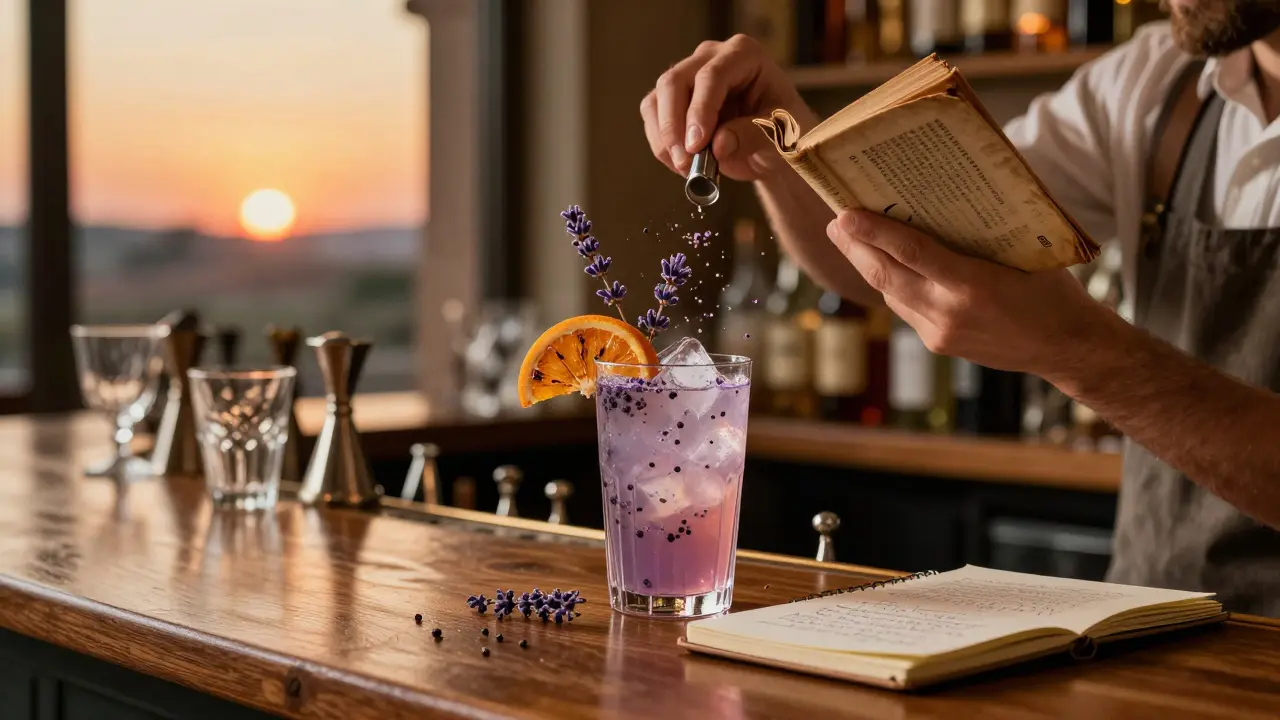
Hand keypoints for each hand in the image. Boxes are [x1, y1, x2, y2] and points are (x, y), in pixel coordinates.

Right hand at [640, 34, 816, 181]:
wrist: (771, 148)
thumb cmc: (783, 133)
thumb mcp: (781, 136)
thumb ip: (754, 135)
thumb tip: (719, 144)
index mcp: (744, 55)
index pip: (712, 76)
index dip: (700, 110)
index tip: (696, 144)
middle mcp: (711, 58)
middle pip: (675, 81)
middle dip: (674, 125)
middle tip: (685, 162)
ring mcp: (688, 77)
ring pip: (657, 100)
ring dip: (664, 138)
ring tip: (686, 169)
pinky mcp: (671, 100)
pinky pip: (652, 118)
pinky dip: (661, 145)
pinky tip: (681, 165)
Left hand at [826, 210, 1110, 375]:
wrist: (1067, 348)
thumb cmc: (1052, 289)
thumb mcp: (1025, 251)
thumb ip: (983, 230)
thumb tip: (951, 187)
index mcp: (974, 285)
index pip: (911, 253)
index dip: (874, 232)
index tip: (844, 214)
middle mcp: (949, 312)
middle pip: (886, 275)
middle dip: (854, 247)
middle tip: (834, 221)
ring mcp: (940, 333)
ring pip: (890, 293)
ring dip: (867, 265)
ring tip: (850, 238)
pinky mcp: (937, 344)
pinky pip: (904, 307)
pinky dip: (891, 284)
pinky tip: (883, 266)